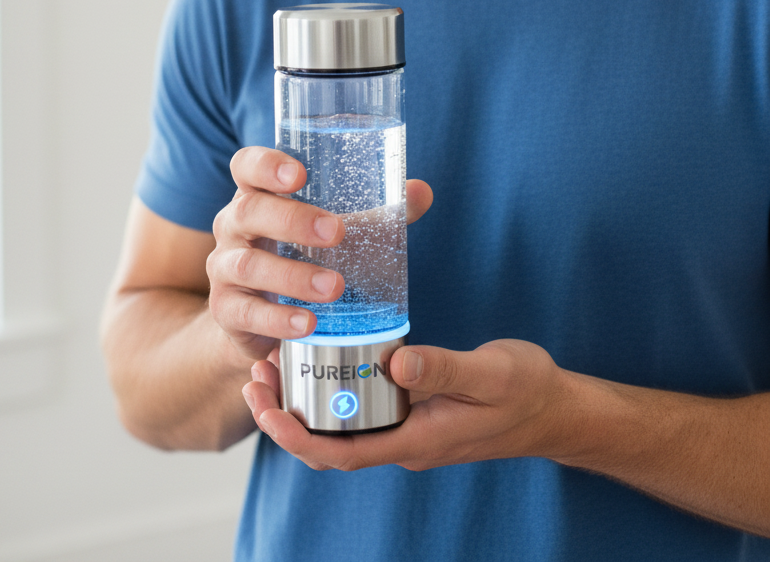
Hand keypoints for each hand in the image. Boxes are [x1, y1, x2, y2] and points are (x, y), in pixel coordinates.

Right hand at [207, 146, 432, 362]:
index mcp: (256, 195)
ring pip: (248, 265)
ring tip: (334, 287)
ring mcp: (223, 269)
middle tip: (336, 233)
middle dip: (292, 220)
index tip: (299, 174)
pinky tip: (307, 324)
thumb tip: (422, 191)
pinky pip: (246, 313)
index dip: (265, 165)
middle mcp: (233, 226)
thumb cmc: (301, 255)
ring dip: (293, 276)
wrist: (258, 316)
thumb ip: (377, 213)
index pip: (246, 166)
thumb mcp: (334, 230)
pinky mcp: (226, 310)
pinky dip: (278, 319)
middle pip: (248, 211)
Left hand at [241, 338, 567, 470]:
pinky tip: (322, 360)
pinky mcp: (415, 413)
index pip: (339, 452)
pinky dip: (333, 391)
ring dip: (304, 403)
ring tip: (274, 365)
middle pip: (329, 443)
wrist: (557, 409)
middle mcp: (405, 442)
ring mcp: (409, 430)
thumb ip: (444, 368)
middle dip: (285, 415)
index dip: (294, 435)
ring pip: (342, 428)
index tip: (263, 404)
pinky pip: (362, 412)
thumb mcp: (491, 372)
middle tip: (254, 372)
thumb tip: (396, 364)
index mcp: (417, 440)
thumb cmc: (527, 391)